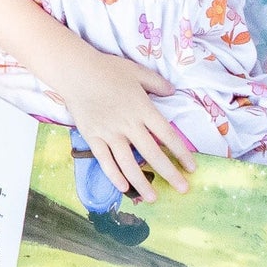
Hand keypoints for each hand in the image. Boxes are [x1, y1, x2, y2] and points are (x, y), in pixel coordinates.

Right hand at [52, 48, 194, 202]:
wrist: (75, 70)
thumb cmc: (107, 69)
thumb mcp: (136, 71)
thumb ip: (157, 83)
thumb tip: (173, 92)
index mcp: (142, 108)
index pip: (167, 135)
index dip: (181, 153)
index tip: (192, 168)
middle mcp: (128, 124)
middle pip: (152, 154)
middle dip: (170, 174)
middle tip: (183, 189)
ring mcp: (109, 133)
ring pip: (129, 163)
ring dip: (142, 183)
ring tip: (153, 198)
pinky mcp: (93, 137)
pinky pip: (105, 160)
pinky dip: (114, 175)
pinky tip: (124, 187)